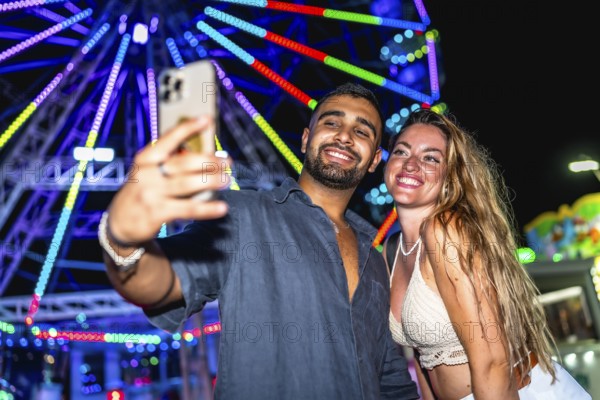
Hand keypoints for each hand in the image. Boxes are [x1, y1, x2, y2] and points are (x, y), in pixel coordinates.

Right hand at [106, 116, 229, 243]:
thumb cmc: (141, 192)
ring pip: (187, 184)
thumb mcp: (147, 173)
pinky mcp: (157, 213)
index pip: (168, 140)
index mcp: (145, 159)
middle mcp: (147, 174)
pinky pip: (187, 208)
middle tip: (226, 161)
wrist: (119, 223)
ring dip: (211, 181)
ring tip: (227, 180)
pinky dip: (207, 208)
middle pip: (183, 163)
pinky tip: (221, 208)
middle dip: (208, 160)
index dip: (187, 128)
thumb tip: (203, 154)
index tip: (206, 120)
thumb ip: (169, 162)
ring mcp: (151, 193)